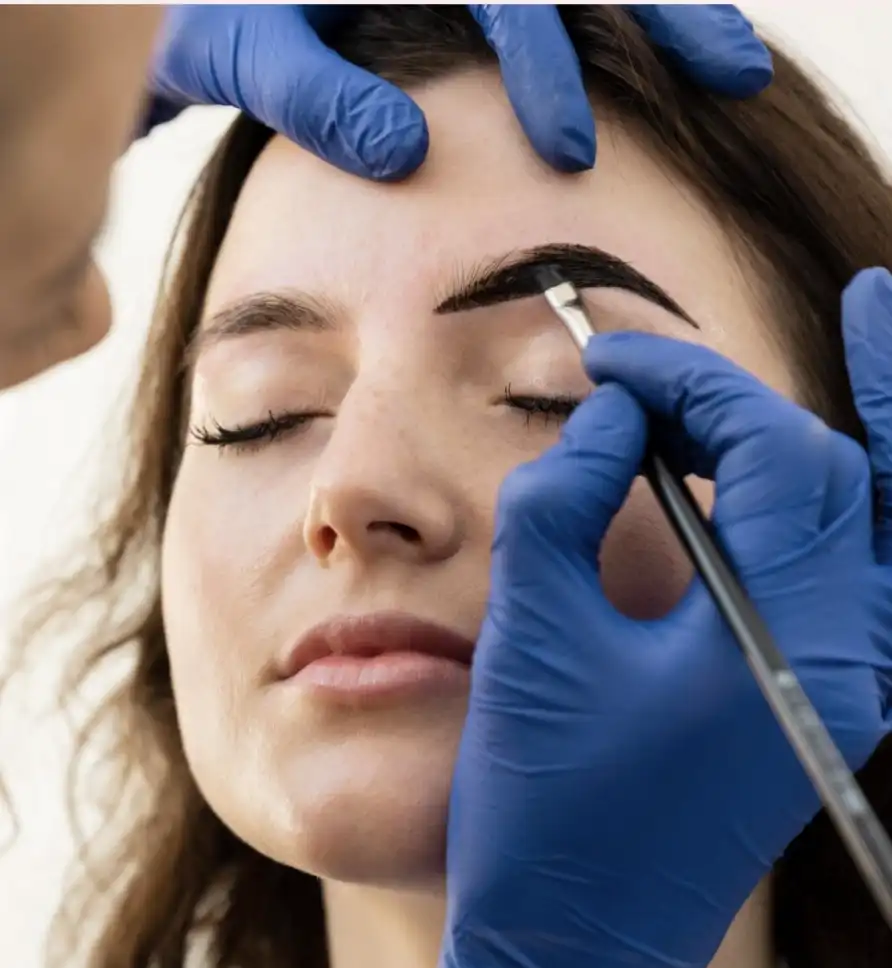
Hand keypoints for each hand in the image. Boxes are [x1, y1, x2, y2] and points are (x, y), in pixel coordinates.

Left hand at [147, 5, 771, 179]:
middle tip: (729, 82)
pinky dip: (630, 22)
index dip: (547, 61)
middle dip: (658, 18)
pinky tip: (680, 53)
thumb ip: (312, 90)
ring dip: (669, 11)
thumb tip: (407, 151)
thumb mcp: (245, 48)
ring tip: (738, 66)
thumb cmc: (213, 15)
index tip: (571, 149)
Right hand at [440, 268, 891, 967]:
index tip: (608, 359)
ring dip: (829, 432)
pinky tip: (754, 466)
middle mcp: (848, 652)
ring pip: (869, 514)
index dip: (692, 382)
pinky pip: (843, 563)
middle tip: (649, 369)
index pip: (777, 451)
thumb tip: (617, 415)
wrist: (575, 938)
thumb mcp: (538, 632)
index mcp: (791, 636)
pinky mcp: (811, 687)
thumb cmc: (547, 805)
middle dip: (740, 400)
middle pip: (837, 472)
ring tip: (796, 358)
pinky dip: (814, 499)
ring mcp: (842, 673)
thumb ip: (568, 496)